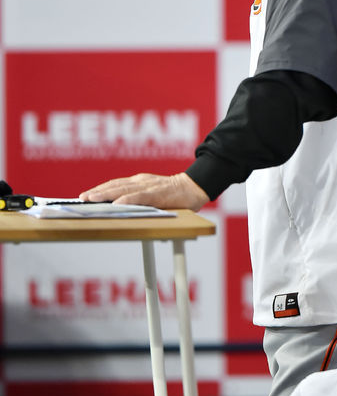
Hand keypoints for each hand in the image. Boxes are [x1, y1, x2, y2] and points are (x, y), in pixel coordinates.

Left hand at [79, 172, 209, 210]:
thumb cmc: (175, 195)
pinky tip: (117, 204)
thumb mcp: (154, 195)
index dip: (100, 189)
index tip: (86, 195)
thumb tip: (124, 213)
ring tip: (92, 199)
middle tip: (82, 197)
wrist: (195, 187)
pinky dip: (127, 200)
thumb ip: (141, 202)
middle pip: (115, 185)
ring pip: (124, 189)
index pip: (116, 184)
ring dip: (106, 194)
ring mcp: (149, 186)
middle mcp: (142, 182)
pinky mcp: (158, 194)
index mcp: (140, 182)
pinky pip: (140, 197)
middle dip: (98, 192)